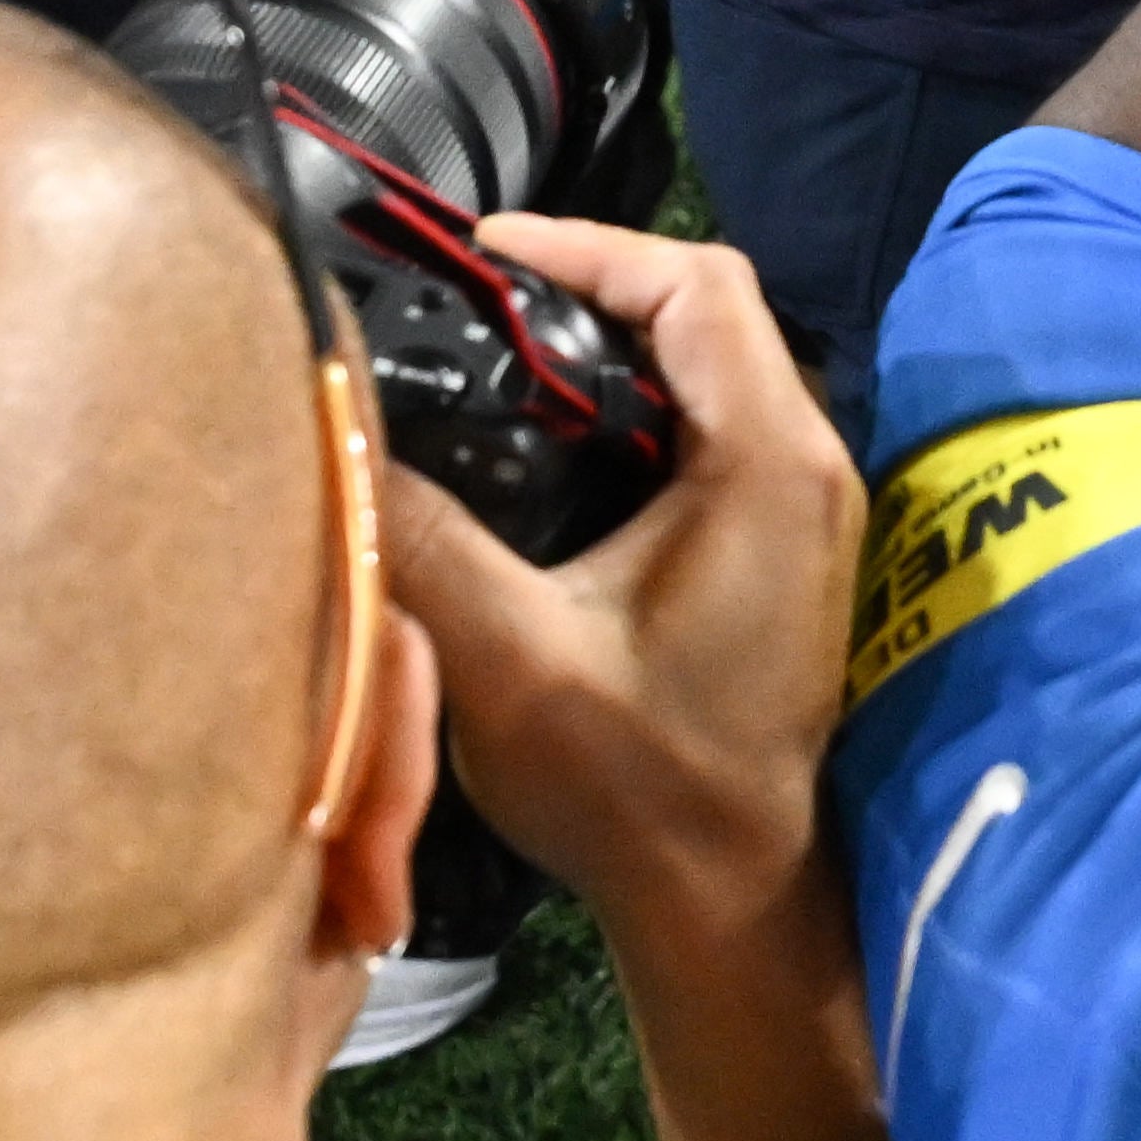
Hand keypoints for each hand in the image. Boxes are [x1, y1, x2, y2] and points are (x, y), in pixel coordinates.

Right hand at [395, 216, 852, 932]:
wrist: (727, 894)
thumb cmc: (637, 784)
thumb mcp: (509, 658)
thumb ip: (423, 540)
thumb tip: (334, 436)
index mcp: (768, 463)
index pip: (695, 284)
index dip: (587, 246)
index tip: (482, 249)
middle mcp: (807, 466)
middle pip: (705, 312)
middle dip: (586, 287)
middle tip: (469, 299)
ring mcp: (802, 510)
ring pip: (709, 370)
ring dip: (607, 351)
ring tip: (489, 356)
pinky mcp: (778, 550)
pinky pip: (709, 432)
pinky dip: (629, 412)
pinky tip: (541, 449)